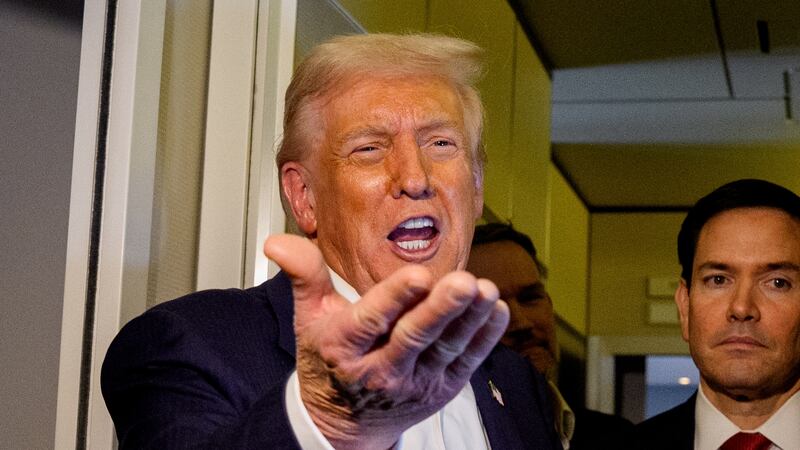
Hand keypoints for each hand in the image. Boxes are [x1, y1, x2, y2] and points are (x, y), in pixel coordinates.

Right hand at [264, 234, 508, 449]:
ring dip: (469, 320)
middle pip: (414, 337)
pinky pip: (465, 364)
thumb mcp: (308, 319)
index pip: (370, 320)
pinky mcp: (439, 389)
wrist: (343, 422)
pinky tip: (496, 311)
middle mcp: (379, 369)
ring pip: (445, 349)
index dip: (395, 298)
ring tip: (486, 291)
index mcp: (344, 347)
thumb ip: (304, 276)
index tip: (418, 275)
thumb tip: (276, 242)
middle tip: (464, 282)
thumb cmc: (327, 360)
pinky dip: (484, 339)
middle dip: (441, 309)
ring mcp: (413, 383)